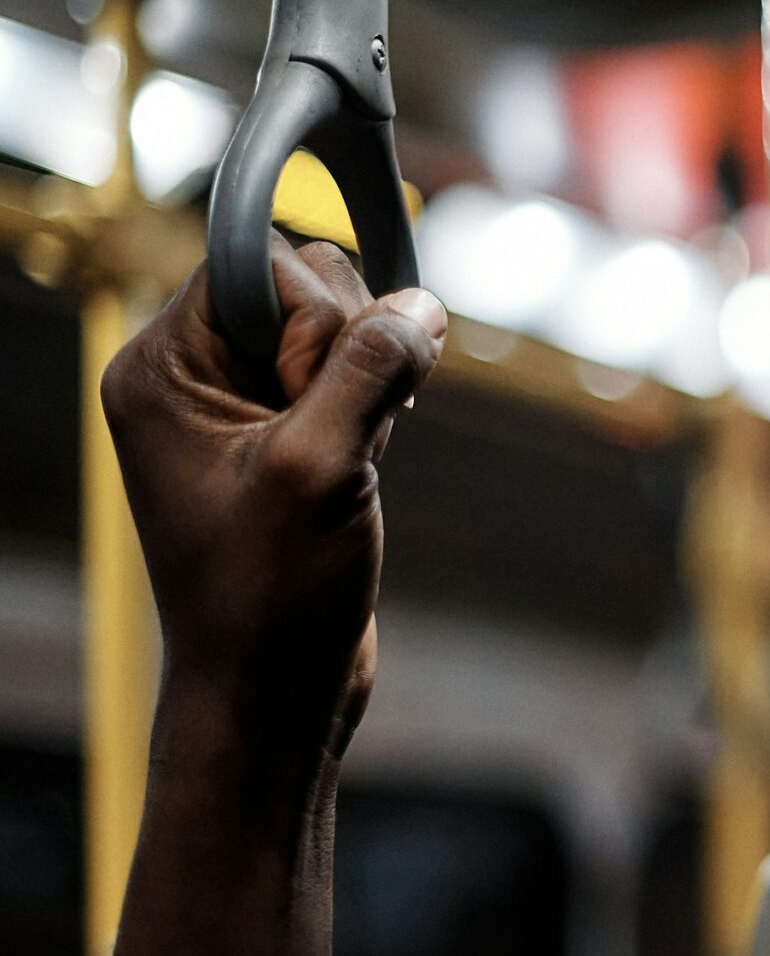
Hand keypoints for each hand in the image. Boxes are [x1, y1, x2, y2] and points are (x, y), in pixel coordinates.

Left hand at [103, 232, 444, 774]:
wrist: (271, 690)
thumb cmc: (271, 593)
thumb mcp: (321, 468)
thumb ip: (370, 371)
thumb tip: (422, 305)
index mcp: (160, 370)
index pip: (256, 266)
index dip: (313, 317)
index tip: (316, 399)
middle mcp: (190, 378)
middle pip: (303, 287)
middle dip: (349, 349)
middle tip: (338, 436)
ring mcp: (238, 408)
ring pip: (339, 331)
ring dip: (371, 383)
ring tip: (353, 460)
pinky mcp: (284, 437)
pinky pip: (351, 378)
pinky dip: (377, 410)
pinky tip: (365, 466)